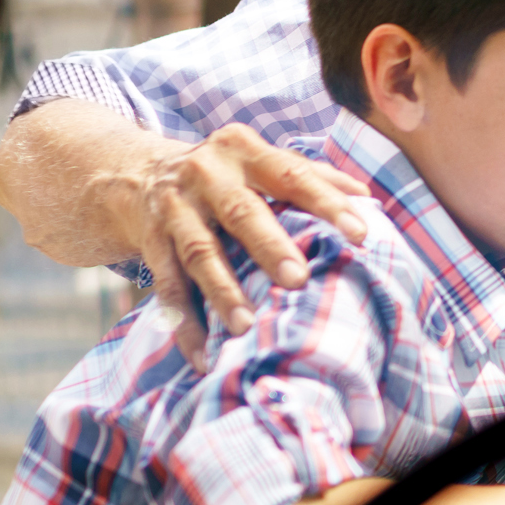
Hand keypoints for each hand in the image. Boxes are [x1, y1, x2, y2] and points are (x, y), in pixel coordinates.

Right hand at [104, 123, 370, 369]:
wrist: (136, 175)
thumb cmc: (225, 175)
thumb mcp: (260, 161)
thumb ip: (313, 176)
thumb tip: (368, 197)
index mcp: (245, 150)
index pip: (292, 174)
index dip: (327, 203)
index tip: (361, 234)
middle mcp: (206, 172)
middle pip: (240, 211)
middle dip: (269, 246)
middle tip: (298, 281)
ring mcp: (173, 206)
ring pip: (198, 252)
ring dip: (222, 291)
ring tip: (245, 327)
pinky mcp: (149, 240)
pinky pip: (164, 284)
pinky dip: (182, 321)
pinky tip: (200, 353)